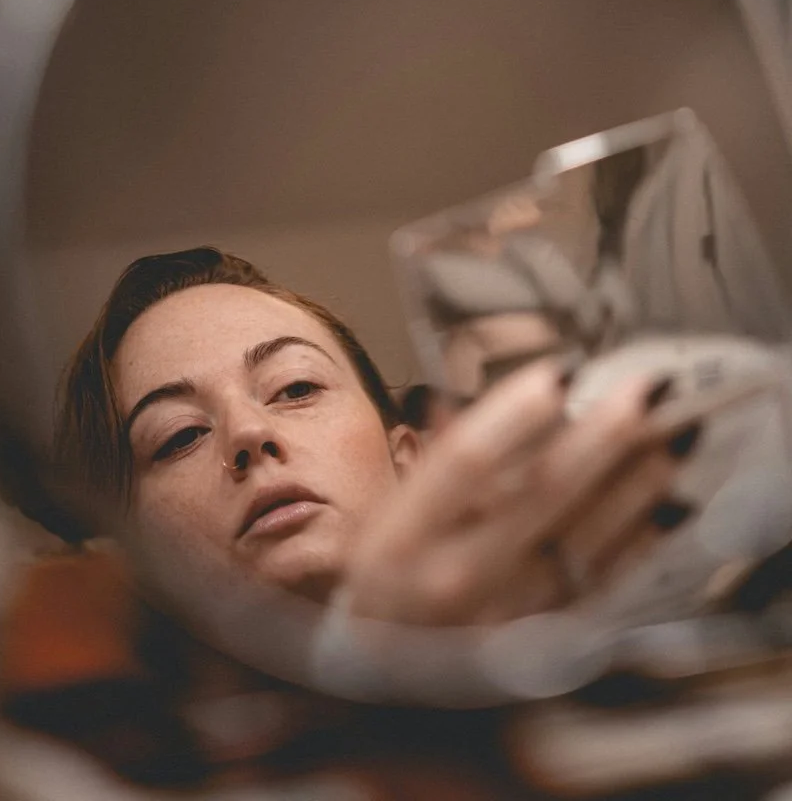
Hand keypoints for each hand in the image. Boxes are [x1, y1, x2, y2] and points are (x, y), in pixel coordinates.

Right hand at [342, 362, 693, 625]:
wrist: (387, 690)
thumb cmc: (390, 587)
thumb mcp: (386, 520)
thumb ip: (437, 460)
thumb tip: (485, 396)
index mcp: (400, 539)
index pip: (465, 461)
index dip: (517, 410)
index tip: (562, 370)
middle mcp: (452, 581)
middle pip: (540, 493)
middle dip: (601, 434)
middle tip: (646, 389)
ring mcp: (503, 620)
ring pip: (586, 539)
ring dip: (637, 482)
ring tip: (673, 434)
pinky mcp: (543, 649)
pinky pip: (603, 586)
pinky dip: (639, 542)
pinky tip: (666, 505)